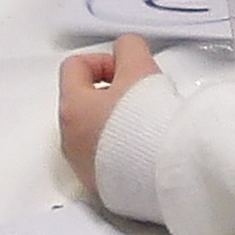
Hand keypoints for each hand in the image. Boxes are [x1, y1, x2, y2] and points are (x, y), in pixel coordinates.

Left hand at [58, 37, 159, 187]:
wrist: (165, 171)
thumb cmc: (147, 123)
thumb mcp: (140, 67)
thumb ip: (128, 48)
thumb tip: (125, 51)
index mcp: (72, 107)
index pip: (74, 67)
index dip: (103, 61)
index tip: (127, 69)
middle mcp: (69, 140)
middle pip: (83, 101)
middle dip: (111, 93)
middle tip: (140, 96)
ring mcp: (83, 166)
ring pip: (93, 131)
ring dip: (116, 123)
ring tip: (146, 124)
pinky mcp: (101, 186)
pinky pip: (104, 159)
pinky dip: (121, 150)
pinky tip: (145, 148)